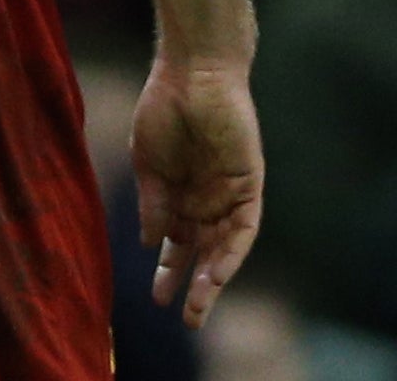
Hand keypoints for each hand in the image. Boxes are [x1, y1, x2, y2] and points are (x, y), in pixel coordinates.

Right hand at [132, 60, 262, 328]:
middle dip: (193, 287)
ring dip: (214, 279)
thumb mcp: (148, 163)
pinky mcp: (248, 185)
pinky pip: (244, 227)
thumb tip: (149, 242)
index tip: (154, 298)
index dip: (167, 270)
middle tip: (186, 322)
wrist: (191, 74)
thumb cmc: (162, 110)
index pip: (177, 243)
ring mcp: (228, 194)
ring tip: (198, 307)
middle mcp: (206, 200)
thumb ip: (152, 203)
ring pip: (224, 247)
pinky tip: (218, 274)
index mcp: (178, 194)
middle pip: (203, 253)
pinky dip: (232, 252)